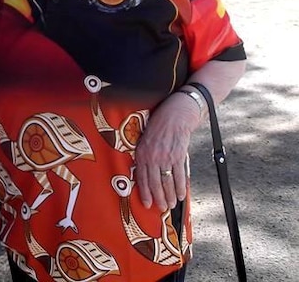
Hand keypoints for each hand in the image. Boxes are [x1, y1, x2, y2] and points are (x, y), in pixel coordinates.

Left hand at [133, 92, 200, 210]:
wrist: (174, 114)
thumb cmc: (158, 127)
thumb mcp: (145, 140)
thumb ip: (145, 156)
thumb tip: (145, 174)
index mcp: (142, 153)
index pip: (142, 178)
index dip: (145, 193)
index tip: (147, 204)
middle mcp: (153, 156)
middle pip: (156, 183)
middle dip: (159, 198)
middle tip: (161, 208)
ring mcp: (166, 157)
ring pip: (168, 182)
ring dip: (170, 195)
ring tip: (172, 205)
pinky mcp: (179, 155)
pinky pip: (180, 175)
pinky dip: (181, 187)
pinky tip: (181, 194)